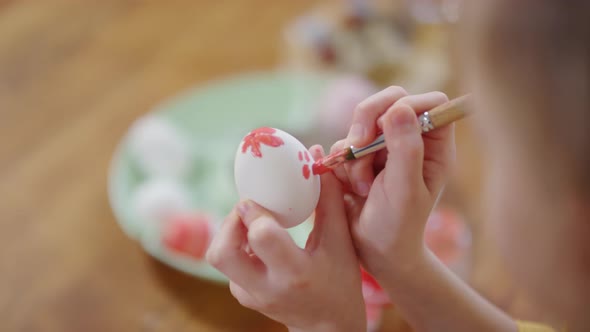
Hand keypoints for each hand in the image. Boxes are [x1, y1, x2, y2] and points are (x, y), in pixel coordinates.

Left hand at [206, 146, 365, 331]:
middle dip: (229, 221)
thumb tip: (315, 154)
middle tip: (248, 208)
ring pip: (219, 256)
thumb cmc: (340, 280)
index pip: (260, 236)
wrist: (328, 325)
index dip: (255, 211)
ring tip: (255, 221)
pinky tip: (260, 242)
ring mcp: (250, 296)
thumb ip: (327, 197)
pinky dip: (239, 244)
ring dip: (232, 231)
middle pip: (221, 252)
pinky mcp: (243, 296)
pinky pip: (228, 263)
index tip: (260, 198)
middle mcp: (266, 288)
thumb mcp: (340, 241)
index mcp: (294, 272)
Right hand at [332, 87, 455, 277]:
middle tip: (358, 147)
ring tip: (362, 186)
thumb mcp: (405, 189)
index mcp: (434, 146)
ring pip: (361, 122)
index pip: (430, 102)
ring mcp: (383, 146)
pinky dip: (341, 163)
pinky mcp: (359, 155)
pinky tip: (351, 188)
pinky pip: (343, 142)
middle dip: (367, 122)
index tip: (386, 127)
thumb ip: (406, 148)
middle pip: (389, 101)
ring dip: (354, 153)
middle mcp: (410, 140)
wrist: (373, 249)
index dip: (406, 106)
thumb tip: (399, 109)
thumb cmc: (398, 225)